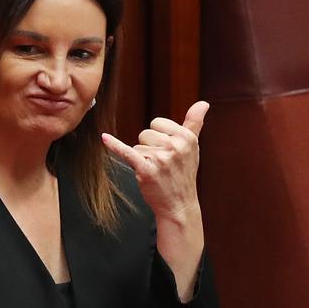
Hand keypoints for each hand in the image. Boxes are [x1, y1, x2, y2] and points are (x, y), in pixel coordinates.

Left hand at [101, 101, 207, 221]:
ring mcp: (161, 158)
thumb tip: (203, 102)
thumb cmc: (183, 173)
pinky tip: (105, 138)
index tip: (168, 151)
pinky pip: (127, 152)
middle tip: (162, 164)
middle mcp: (175, 146)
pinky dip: (115, 145)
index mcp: (186, 137)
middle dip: (149, 148)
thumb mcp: (192, 147)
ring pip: (137, 146)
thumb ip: (195, 123)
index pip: (157, 123)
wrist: (178, 205)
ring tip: (156, 171)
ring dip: (142, 158)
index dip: (158, 136)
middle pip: (145, 133)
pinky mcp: (147, 170)